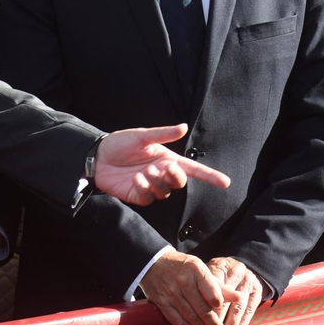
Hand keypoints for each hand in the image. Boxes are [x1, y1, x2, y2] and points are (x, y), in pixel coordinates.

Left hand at [94, 124, 230, 204]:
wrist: (97, 157)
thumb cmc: (120, 143)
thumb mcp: (142, 136)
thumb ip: (163, 134)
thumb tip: (184, 127)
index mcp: (167, 158)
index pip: (193, 169)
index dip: (210, 176)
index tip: (225, 182)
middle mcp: (161, 173)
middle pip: (180, 182)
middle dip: (175, 176)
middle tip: (164, 167)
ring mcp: (151, 186)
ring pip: (165, 191)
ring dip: (157, 182)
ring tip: (143, 172)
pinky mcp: (139, 196)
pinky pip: (149, 198)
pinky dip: (145, 189)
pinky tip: (135, 180)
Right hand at [139, 248, 240, 324]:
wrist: (154, 263)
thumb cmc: (183, 267)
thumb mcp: (201, 269)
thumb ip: (220, 285)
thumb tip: (239, 297)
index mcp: (196, 270)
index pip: (212, 293)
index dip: (220, 306)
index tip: (224, 313)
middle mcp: (183, 281)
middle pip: (202, 308)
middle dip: (213, 323)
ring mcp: (171, 293)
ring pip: (190, 316)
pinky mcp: (162, 302)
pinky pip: (177, 319)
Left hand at [208, 256, 264, 324]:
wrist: (240, 267)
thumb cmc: (218, 274)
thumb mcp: (209, 273)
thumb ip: (203, 288)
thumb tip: (194, 308)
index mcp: (222, 266)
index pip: (215, 287)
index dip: (210, 305)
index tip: (204, 320)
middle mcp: (237, 272)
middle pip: (227, 299)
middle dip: (219, 318)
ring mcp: (249, 281)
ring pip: (240, 307)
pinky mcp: (257, 291)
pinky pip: (250, 309)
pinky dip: (243, 323)